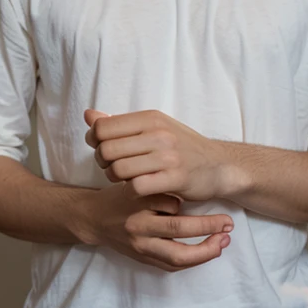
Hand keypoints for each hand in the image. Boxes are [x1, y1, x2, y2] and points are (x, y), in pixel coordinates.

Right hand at [78, 174, 232, 272]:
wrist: (92, 219)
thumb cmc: (119, 197)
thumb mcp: (134, 183)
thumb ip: (158, 189)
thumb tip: (186, 199)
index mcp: (136, 203)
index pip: (170, 203)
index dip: (186, 200)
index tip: (202, 195)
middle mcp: (138, 227)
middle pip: (178, 230)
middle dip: (207, 228)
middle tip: (229, 224)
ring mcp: (140, 247)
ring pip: (177, 256)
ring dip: (204, 251)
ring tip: (223, 242)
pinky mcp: (142, 259)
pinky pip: (170, 265)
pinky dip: (191, 261)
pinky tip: (208, 252)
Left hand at [84, 108, 229, 202]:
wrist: (219, 166)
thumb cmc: (181, 147)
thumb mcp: (154, 127)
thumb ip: (120, 123)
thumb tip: (88, 115)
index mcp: (150, 118)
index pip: (102, 127)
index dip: (95, 141)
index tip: (103, 149)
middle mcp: (159, 134)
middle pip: (106, 149)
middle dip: (102, 162)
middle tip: (111, 168)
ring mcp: (168, 156)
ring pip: (118, 169)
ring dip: (114, 179)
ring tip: (123, 179)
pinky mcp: (174, 178)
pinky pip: (136, 187)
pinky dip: (130, 191)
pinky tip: (137, 190)